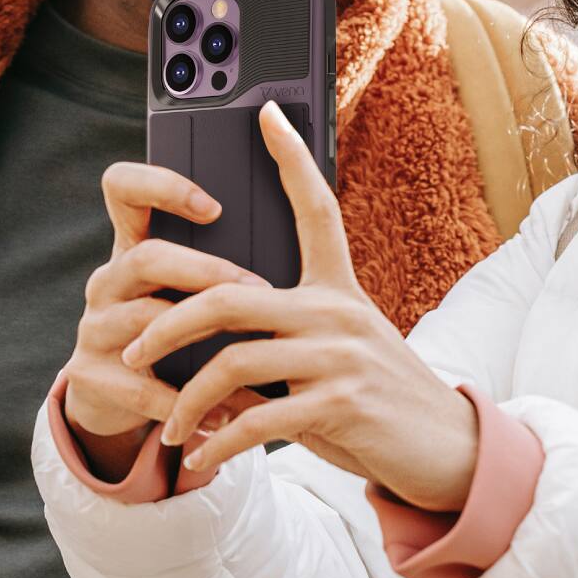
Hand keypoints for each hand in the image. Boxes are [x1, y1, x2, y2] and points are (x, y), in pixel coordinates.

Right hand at [65, 163, 267, 478]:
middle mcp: (108, 278)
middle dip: (204, 272)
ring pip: (142, 319)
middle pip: (145, 257)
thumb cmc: (184, 323)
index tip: (215, 207)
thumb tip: (310, 220)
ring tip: (248, 350)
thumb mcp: (197, 285)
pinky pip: (137, 383)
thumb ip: (231, 254)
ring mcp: (92, 326)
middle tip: (257, 289)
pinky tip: (222, 409)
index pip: (124, 188)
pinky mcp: (87, 376)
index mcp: (135, 243)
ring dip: (200, 335)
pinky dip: (185, 398)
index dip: (161, 187)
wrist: (127, 396)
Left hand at [120, 101, 480, 512]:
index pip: (317, 208)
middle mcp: (339, 312)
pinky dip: (219, 446)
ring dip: (186, 403)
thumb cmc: (380, 396)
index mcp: (340, 289)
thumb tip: (214, 358)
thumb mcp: (342, 352)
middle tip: (134, 350)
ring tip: (172, 430)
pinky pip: (256, 421)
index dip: (292, 158)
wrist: (442, 444)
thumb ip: (291, 339)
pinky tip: (203, 461)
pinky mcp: (340, 404)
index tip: (267, 116)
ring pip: (232, 362)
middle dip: (167, 324)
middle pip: (231, 296)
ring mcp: (340, 357)